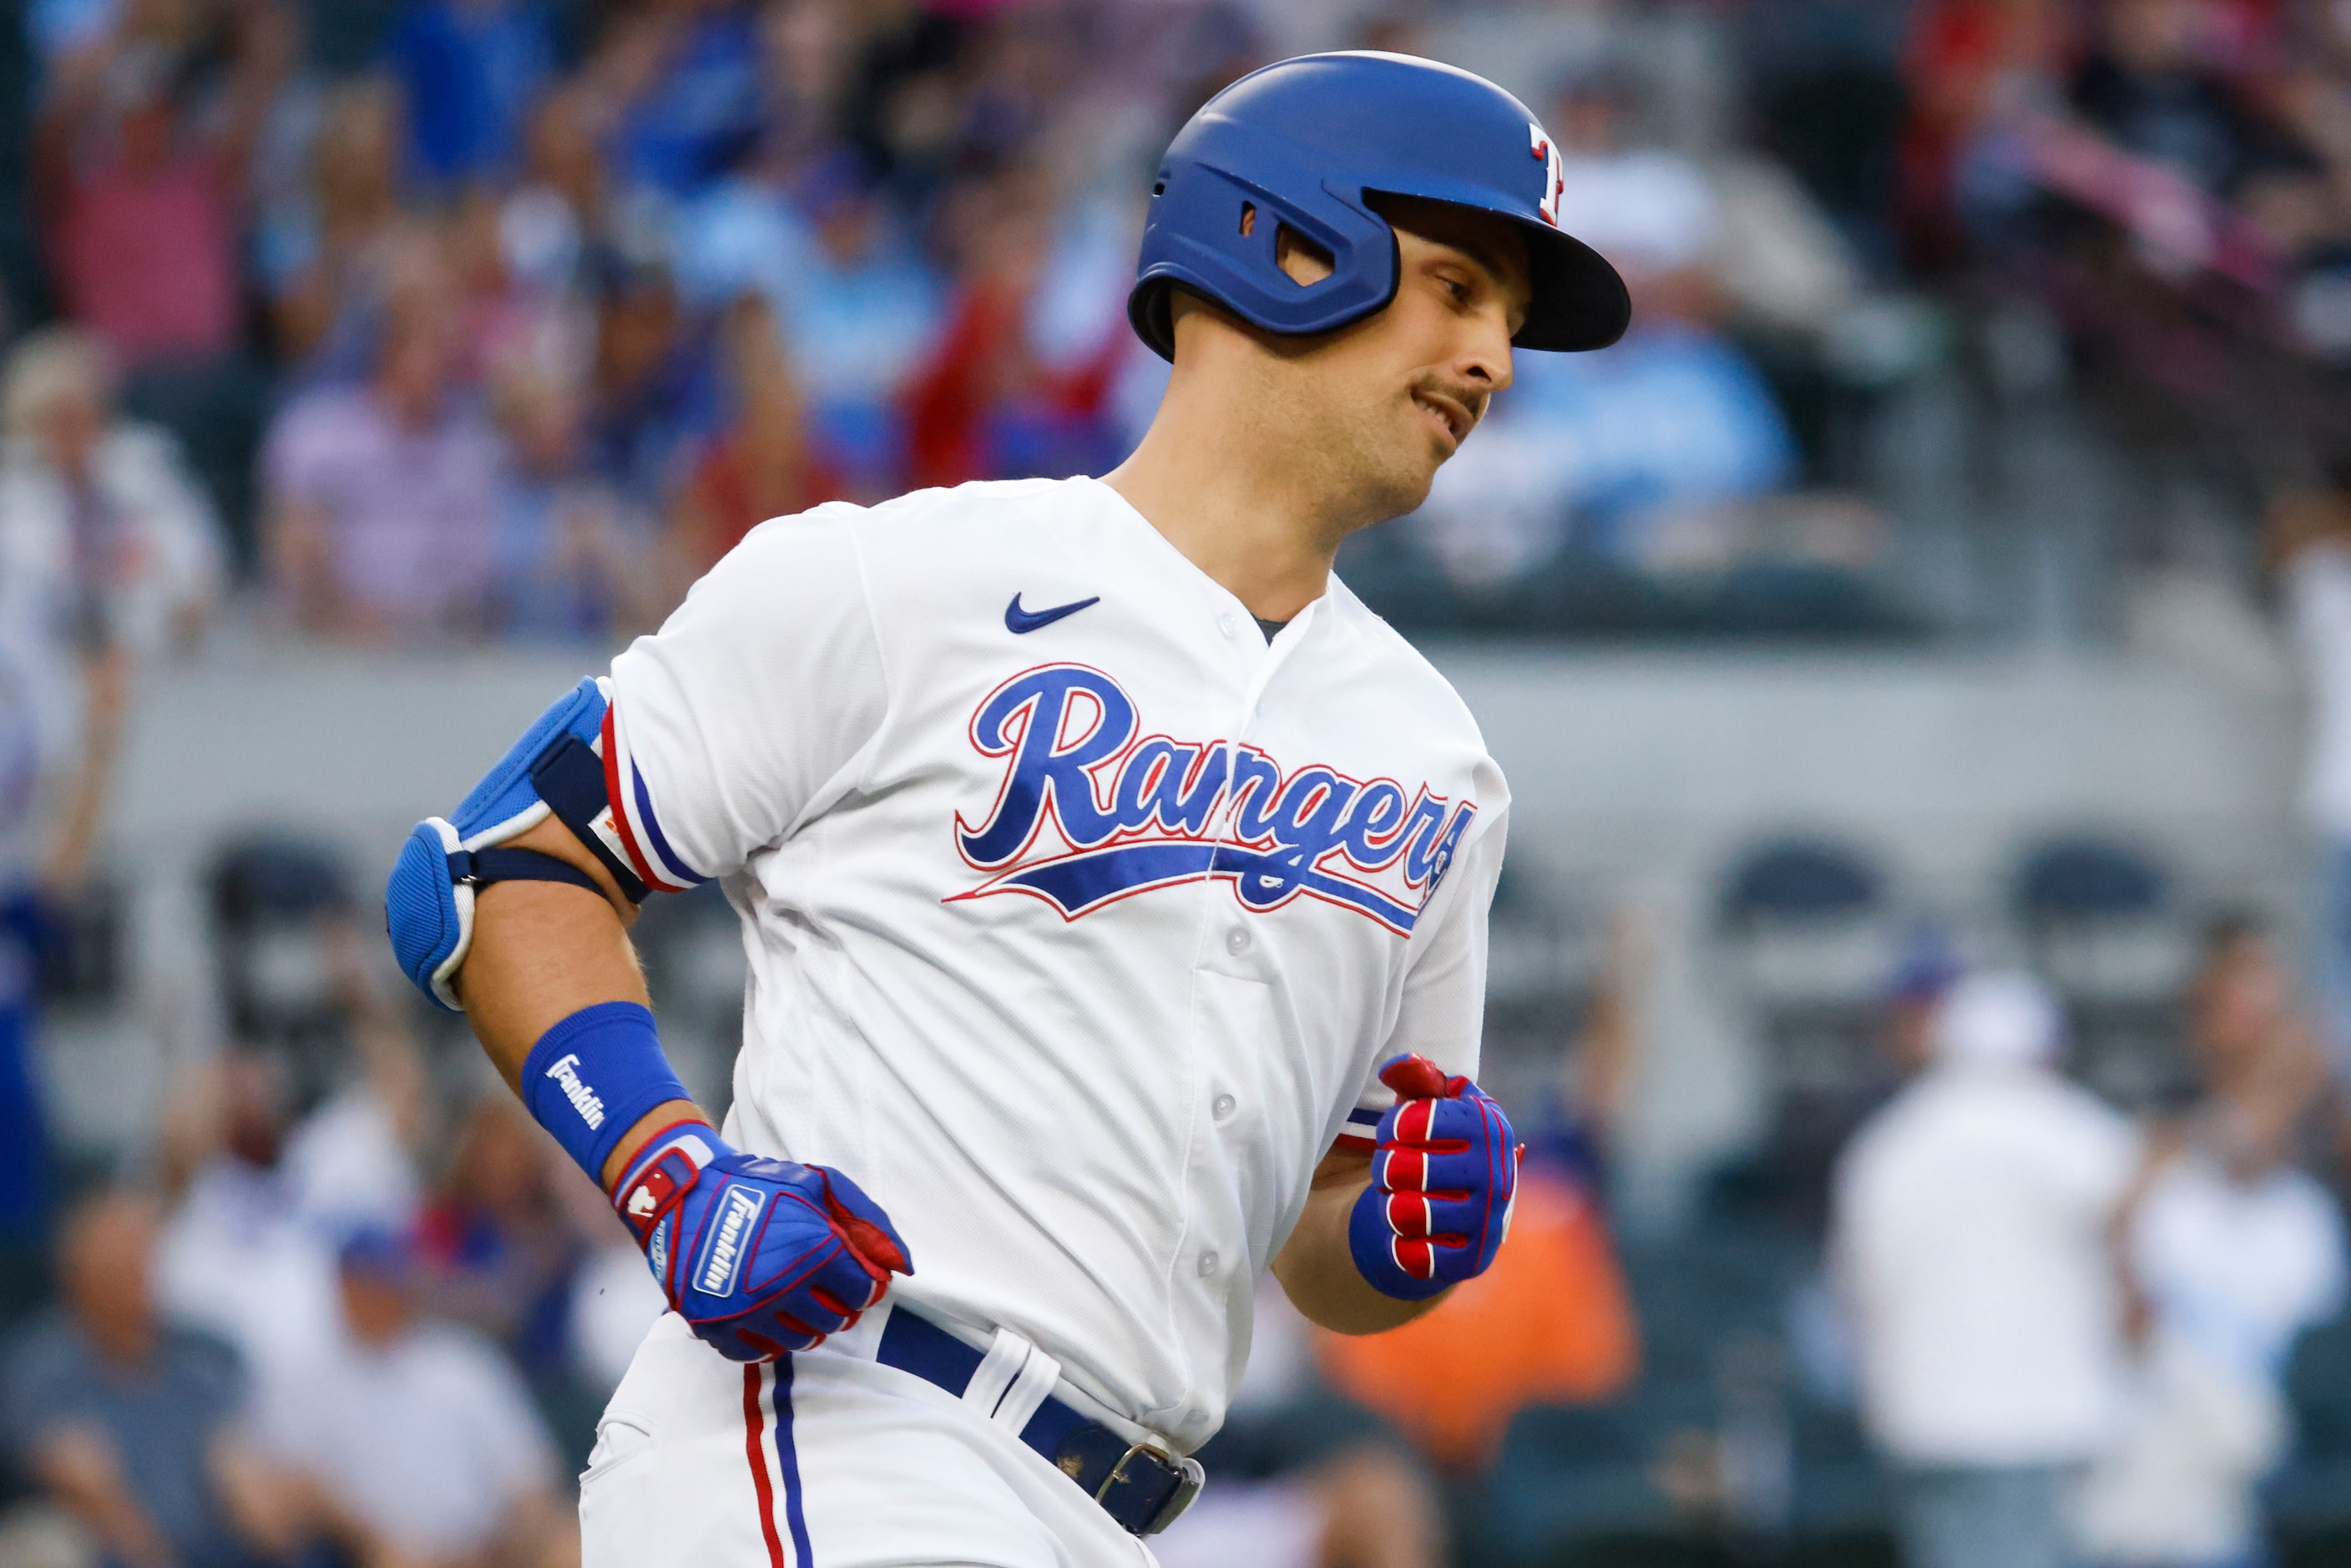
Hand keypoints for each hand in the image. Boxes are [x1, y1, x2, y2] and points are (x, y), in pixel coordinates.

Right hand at [612, 1122, 912, 1360]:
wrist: (683, 1196)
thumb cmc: (757, 1186)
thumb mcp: (819, 1185)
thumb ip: (868, 1222)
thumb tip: (903, 1266)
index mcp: (813, 1251)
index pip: (863, 1292)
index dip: (863, 1284)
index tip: (852, 1275)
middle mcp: (782, 1288)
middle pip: (836, 1322)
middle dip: (838, 1305)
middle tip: (825, 1288)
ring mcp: (747, 1313)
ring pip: (801, 1342)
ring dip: (807, 1324)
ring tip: (796, 1299)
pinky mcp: (717, 1329)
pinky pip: (759, 1354)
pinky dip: (768, 1339)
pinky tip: (767, 1314)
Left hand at [1347, 1054, 1520, 1299]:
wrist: (1465, 1207)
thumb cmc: (1441, 1143)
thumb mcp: (1433, 1104)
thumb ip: (1416, 1077)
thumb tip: (1397, 1065)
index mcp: (1489, 1125)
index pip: (1414, 1121)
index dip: (1392, 1127)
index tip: (1397, 1132)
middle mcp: (1496, 1172)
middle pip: (1402, 1168)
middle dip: (1384, 1167)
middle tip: (1392, 1169)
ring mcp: (1488, 1220)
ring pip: (1404, 1213)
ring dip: (1390, 1205)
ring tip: (1400, 1198)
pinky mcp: (1473, 1260)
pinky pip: (1415, 1255)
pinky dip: (1401, 1245)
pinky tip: (1412, 1234)